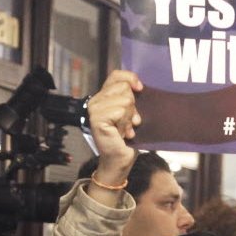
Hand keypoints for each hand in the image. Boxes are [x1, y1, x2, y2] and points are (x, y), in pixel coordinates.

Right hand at [86, 70, 142, 190]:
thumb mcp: (130, 111)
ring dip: (130, 117)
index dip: (131, 79)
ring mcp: (94, 110)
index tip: (140, 89)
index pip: (117, 75)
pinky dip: (126, 123)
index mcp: (102, 96)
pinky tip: (123, 133)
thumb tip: (138, 85)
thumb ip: (129, 96)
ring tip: (125, 128)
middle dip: (132, 106)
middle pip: (124, 88)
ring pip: (125, 100)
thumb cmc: (126, 137)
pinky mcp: (97, 119)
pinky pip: (120, 111)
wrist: (119, 159)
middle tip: (128, 121)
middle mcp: (95, 101)